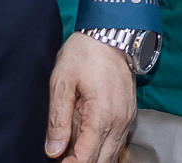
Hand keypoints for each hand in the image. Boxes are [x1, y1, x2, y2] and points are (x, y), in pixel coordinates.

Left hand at [46, 30, 136, 161]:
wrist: (112, 32)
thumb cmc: (85, 53)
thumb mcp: (62, 82)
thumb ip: (57, 120)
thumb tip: (53, 151)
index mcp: (101, 118)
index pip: (86, 160)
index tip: (56, 161)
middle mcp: (119, 123)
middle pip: (102, 162)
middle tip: (63, 157)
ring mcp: (127, 119)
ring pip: (112, 155)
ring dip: (93, 157)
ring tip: (72, 148)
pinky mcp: (129, 114)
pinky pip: (117, 142)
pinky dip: (102, 147)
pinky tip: (87, 139)